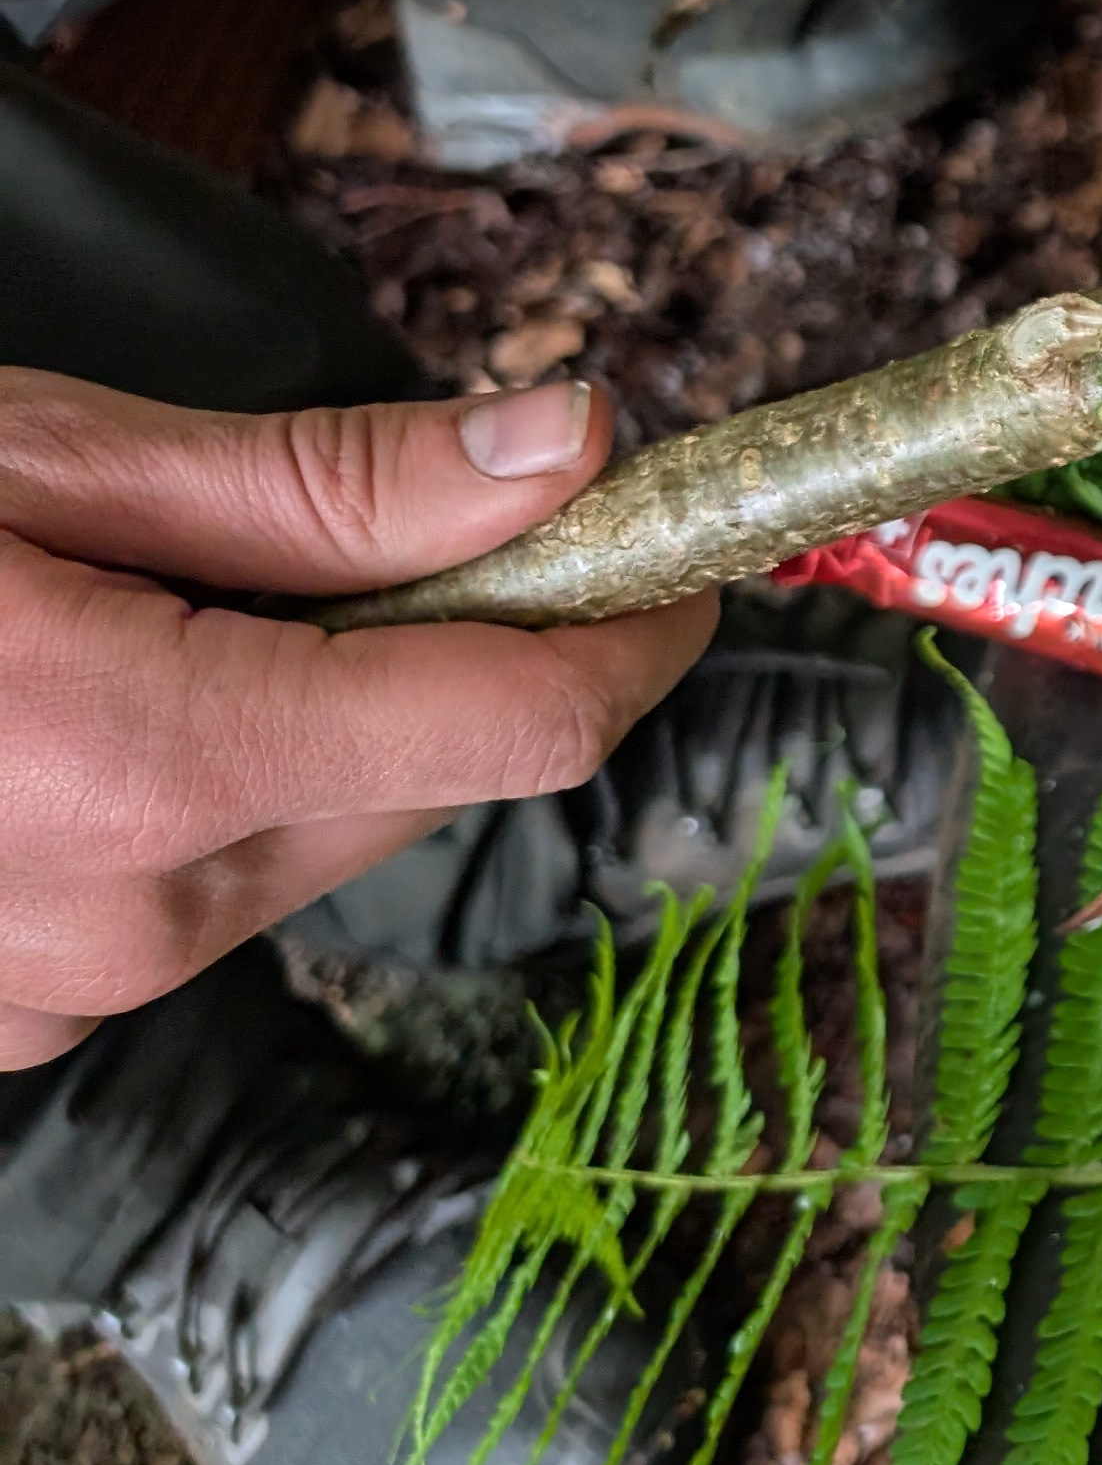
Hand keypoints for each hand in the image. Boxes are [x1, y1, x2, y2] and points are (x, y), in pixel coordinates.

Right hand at [0, 375, 713, 1068]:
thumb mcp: (55, 462)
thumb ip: (328, 485)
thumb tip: (571, 451)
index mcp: (150, 768)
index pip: (522, 727)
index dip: (633, 630)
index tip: (673, 545)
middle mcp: (127, 924)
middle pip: (435, 780)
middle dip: (465, 655)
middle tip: (411, 529)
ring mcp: (62, 994)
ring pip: (324, 836)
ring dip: (328, 722)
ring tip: (172, 606)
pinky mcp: (22, 1014)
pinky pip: (203, 887)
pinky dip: (211, 790)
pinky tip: (102, 700)